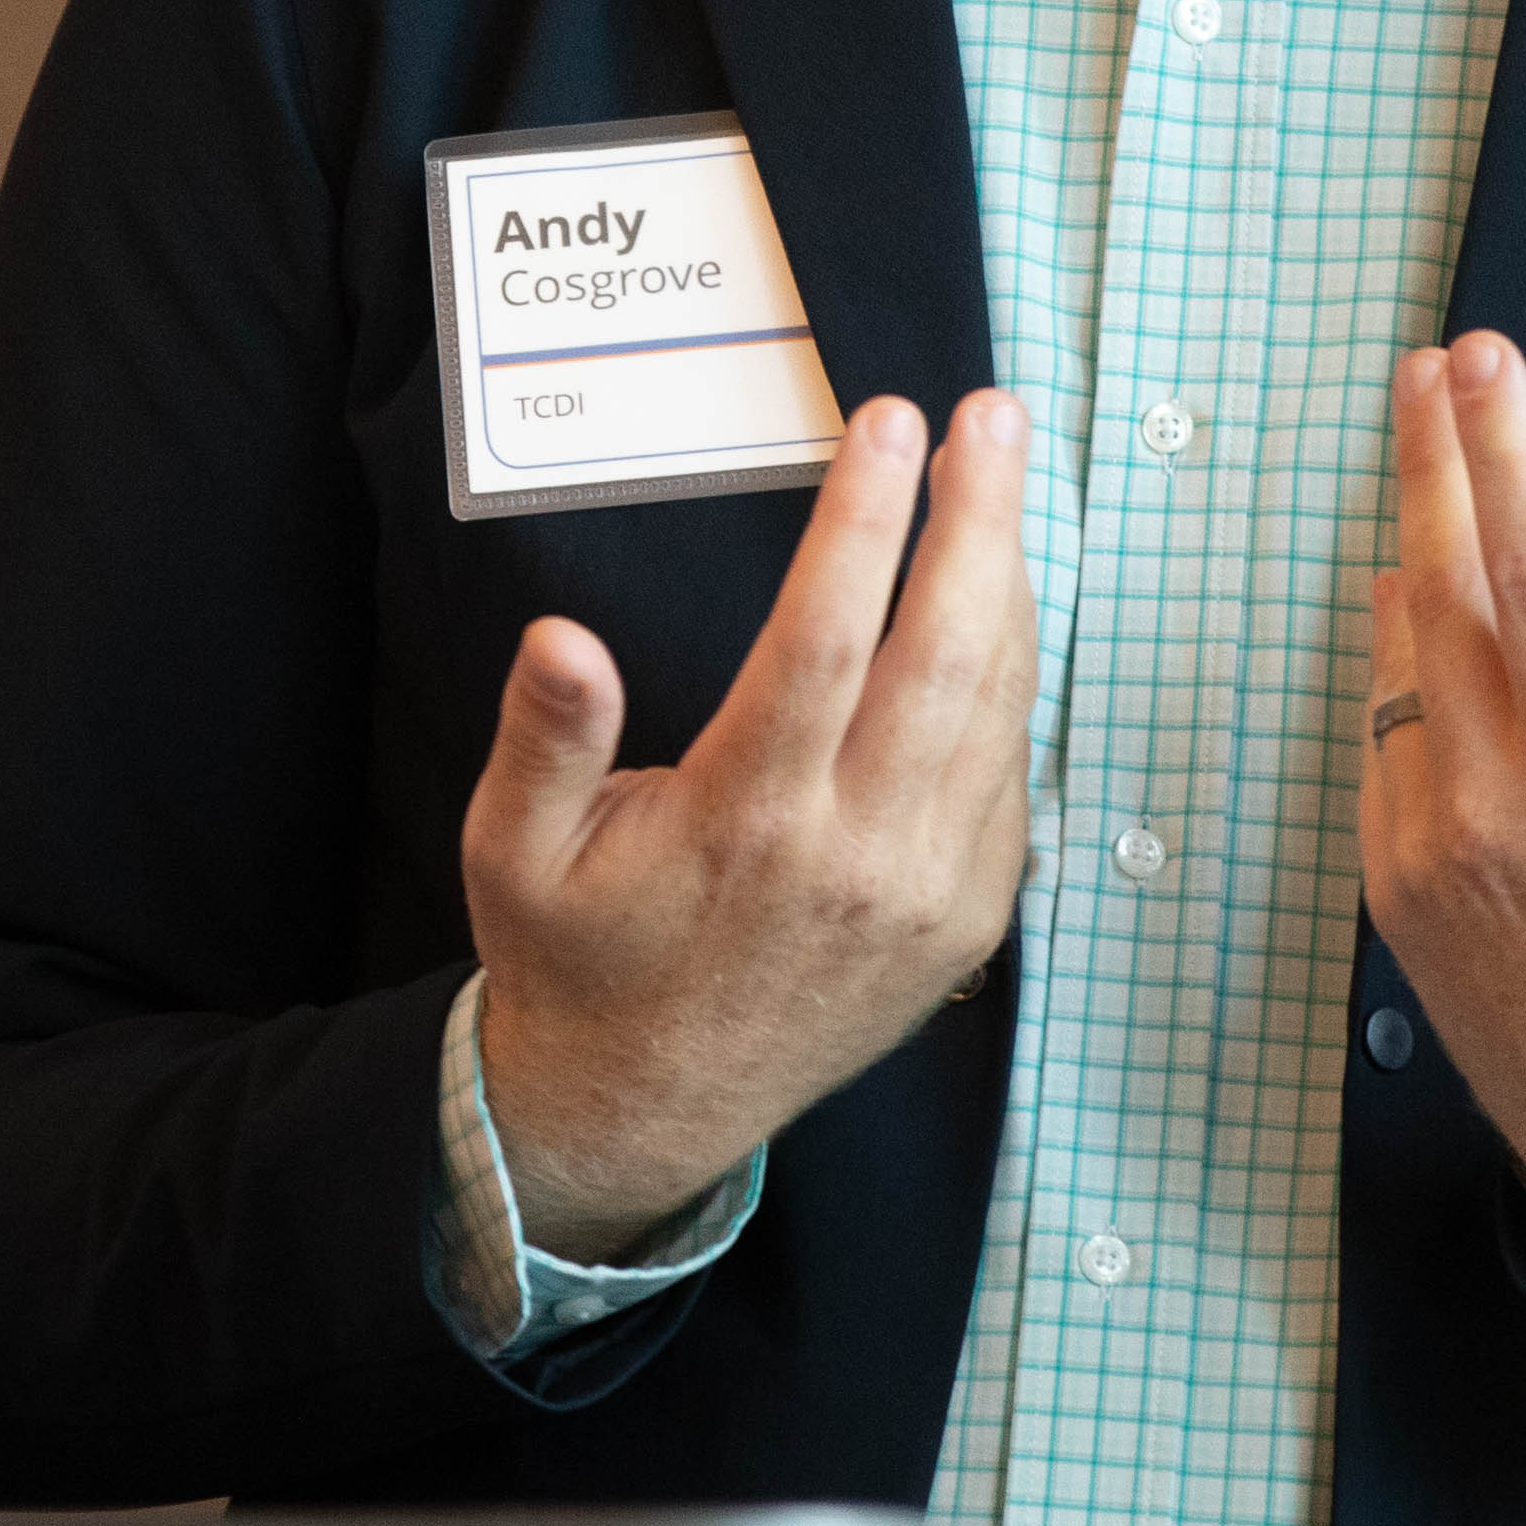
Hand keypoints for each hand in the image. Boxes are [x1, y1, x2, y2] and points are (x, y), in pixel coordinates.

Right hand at [462, 388, 1035, 1255]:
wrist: (645, 1110)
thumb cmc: (576, 957)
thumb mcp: (512, 853)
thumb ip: (543, 742)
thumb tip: (560, 640)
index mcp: (745, 822)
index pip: (824, 638)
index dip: (864, 520)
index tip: (886, 421)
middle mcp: (855, 857)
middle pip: (946, 653)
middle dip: (976, 517)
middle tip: (987, 415)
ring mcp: (926, 894)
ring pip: (997, 706)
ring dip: (1009, 579)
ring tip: (999, 477)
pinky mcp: (966, 921)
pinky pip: (1008, 774)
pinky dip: (1013, 675)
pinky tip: (995, 602)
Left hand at [1361, 332, 1525, 1311]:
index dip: (1507, 457)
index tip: (1482, 363)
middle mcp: (1491, 810)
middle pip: (1443, 592)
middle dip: (1435, 465)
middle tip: (1428, 369)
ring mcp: (1427, 853)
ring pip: (1399, 662)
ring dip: (1411, 552)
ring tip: (1423, 455)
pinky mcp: (1396, 895)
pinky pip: (1382, 742)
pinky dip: (1397, 660)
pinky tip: (1415, 608)